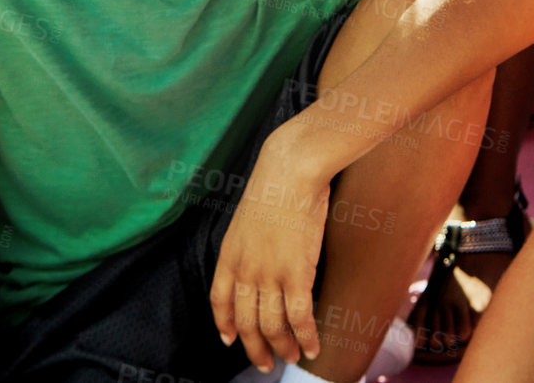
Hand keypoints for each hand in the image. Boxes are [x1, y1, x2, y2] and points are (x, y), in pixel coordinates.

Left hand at [209, 139, 328, 371]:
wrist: (290, 170)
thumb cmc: (276, 185)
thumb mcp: (248, 217)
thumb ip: (249, 243)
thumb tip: (261, 255)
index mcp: (229, 255)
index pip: (220, 301)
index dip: (225, 325)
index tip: (230, 339)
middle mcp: (245, 270)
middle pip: (246, 322)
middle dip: (256, 348)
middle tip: (266, 362)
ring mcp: (269, 275)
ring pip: (273, 326)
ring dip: (283, 347)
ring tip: (292, 357)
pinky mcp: (296, 274)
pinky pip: (300, 318)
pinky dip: (307, 337)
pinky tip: (314, 347)